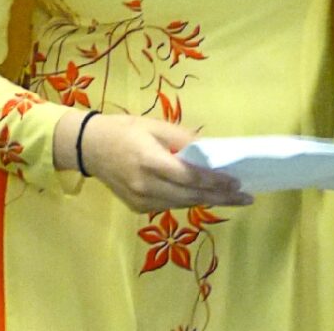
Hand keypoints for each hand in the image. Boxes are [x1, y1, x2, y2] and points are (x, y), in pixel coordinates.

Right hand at [70, 113, 253, 213]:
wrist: (88, 147)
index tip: (237, 181)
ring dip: (206, 200)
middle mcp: (146, 185)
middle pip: (191, 196)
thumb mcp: (154, 126)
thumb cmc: (123, 130)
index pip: (190, 177)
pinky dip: (186, 200)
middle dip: (221, 197)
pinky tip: (200, 195)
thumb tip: (210, 150)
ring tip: (229, 197)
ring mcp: (141, 200)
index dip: (215, 181)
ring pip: (182, 204)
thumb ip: (183, 139)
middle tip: (245, 197)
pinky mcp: (137, 207)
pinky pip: (169, 205)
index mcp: (150, 161)